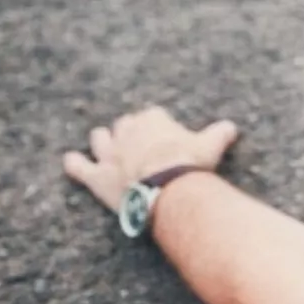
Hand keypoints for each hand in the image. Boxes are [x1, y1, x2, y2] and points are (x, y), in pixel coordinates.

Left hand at [63, 106, 238, 212]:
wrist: (168, 188)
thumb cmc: (190, 164)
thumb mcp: (211, 146)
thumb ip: (220, 134)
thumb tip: (232, 127)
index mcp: (152, 119)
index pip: (152, 115)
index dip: (157, 125)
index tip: (163, 133)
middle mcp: (127, 131)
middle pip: (124, 124)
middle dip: (129, 131)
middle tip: (136, 140)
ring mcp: (110, 153)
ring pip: (100, 139)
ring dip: (103, 140)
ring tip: (103, 141)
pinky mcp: (98, 175)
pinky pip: (80, 167)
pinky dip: (75, 164)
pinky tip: (71, 161)